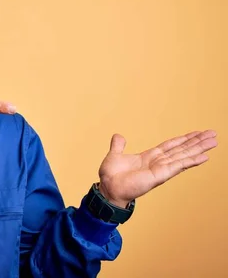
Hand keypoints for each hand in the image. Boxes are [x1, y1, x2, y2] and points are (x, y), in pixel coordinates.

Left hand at [97, 130, 217, 207]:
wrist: (108, 188)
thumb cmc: (111, 177)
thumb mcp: (114, 155)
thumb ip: (118, 146)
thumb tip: (118, 136)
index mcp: (149, 157)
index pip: (171, 145)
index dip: (184, 139)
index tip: (197, 133)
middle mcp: (158, 163)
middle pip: (182, 149)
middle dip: (197, 142)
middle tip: (213, 134)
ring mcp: (161, 169)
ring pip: (184, 156)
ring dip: (199, 148)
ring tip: (214, 141)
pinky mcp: (161, 175)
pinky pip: (179, 165)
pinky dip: (192, 161)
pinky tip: (204, 156)